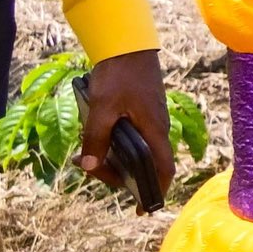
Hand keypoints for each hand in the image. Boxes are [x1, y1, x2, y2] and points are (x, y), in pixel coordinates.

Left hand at [75, 50, 173, 208]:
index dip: (157, 190)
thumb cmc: (119, 75)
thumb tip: (89, 167)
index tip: (142, 208)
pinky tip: (98, 137)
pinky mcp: (142, 109)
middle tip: (92, 170)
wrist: (126, 43)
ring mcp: (151, 117)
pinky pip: (134, 135)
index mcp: (154, 130)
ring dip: (116, 158)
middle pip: (147, 162)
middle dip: (120, 173)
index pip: (163, 168)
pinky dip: (117, 143)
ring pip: (138, 148)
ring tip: (89, 156)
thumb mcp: (102, 109)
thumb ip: (95, 139)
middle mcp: (157, 127)